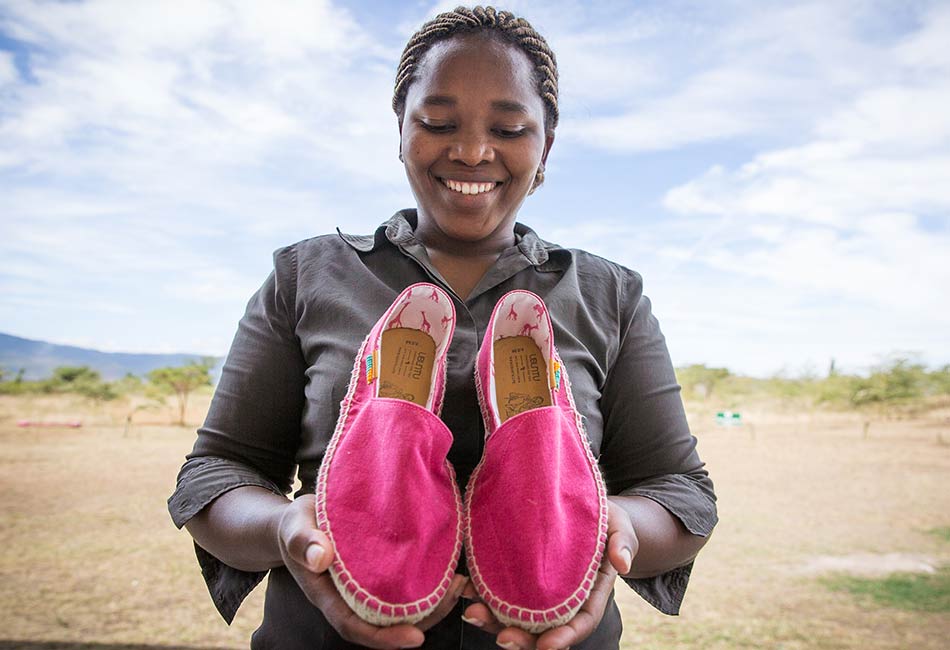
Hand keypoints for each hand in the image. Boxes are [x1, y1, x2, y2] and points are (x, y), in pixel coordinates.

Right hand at [277, 494, 468, 648]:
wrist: (301, 521)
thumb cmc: (297, 526)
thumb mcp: (295, 527)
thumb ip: (304, 540)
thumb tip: (320, 557)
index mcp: (329, 596)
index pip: (355, 627)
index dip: (384, 638)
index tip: (415, 638)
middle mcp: (351, 599)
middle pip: (387, 622)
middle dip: (424, 617)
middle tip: (454, 595)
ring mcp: (367, 589)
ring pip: (401, 606)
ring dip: (433, 600)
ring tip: (459, 581)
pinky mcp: (380, 574)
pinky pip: (404, 585)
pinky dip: (428, 581)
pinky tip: (448, 567)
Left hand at [461, 498, 637, 649]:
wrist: (583, 504)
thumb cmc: (605, 517)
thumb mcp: (619, 525)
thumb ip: (622, 542)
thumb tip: (622, 564)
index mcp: (591, 593)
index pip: (581, 622)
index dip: (565, 636)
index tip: (547, 646)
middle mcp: (563, 599)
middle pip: (543, 628)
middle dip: (523, 638)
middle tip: (503, 639)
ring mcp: (538, 590)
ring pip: (516, 614)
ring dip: (494, 619)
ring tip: (473, 613)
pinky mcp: (518, 574)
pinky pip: (500, 590)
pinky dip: (482, 592)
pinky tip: (466, 588)